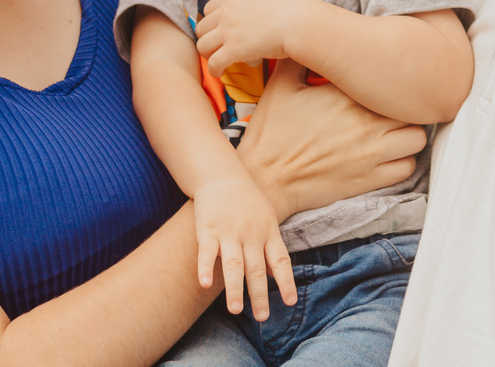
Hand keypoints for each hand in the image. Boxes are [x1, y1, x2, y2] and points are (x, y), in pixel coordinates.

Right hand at [192, 178, 295, 320]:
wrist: (223, 176)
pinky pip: (206, 252)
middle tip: (262, 317)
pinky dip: (204, 268)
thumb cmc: (248, 203)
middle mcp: (250, 234)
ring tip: (236, 310)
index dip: (285, 282)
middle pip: (256, 268)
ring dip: (235, 288)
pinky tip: (204, 285)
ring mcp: (228, 232)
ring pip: (233, 264)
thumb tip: (278, 275)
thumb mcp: (267, 219)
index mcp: (268, 232)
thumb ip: (271, 246)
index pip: (280, 261)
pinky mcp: (207, 230)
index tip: (289, 302)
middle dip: (259, 294)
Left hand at [195, 0, 308, 75]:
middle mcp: (226, 13)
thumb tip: (250, 11)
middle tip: (217, 48)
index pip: (207, 9)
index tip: (218, 31)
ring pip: (202, 46)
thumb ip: (250, 3)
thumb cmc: (290, 10)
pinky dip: (214, 70)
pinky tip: (220, 73)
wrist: (298, 22)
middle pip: (201, 28)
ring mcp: (228, 31)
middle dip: (207, 39)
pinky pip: (214, 63)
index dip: (211, 22)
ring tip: (218, 61)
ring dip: (209, 55)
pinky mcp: (234, 50)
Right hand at [238, 59, 426, 220]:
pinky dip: (403, 161)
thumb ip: (299, 59)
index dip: (391, 81)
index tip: (384, 84)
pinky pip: (408, 167)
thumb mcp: (280, 86)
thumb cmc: (271, 134)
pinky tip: (388, 156)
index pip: (390, 80)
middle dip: (404, 106)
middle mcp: (365, 122)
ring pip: (417, 138)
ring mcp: (371, 153)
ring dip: (408, 134)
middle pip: (411, 108)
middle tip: (391, 107)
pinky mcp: (370, 179)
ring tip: (394, 131)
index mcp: (346, 94)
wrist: (265, 180)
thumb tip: (307, 37)